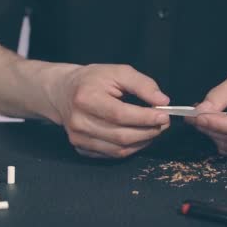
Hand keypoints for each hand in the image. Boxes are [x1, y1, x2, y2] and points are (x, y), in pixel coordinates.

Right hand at [49, 64, 170, 158]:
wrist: (62, 92)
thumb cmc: (92, 79)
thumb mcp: (118, 72)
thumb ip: (142, 84)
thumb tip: (162, 101)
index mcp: (86, 98)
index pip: (120, 114)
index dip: (145, 118)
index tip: (164, 115)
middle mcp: (79, 121)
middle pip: (121, 136)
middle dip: (148, 132)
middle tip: (163, 123)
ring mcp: (78, 138)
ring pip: (119, 149)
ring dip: (142, 142)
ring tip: (153, 130)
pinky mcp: (80, 147)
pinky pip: (111, 155)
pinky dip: (130, 148)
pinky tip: (138, 137)